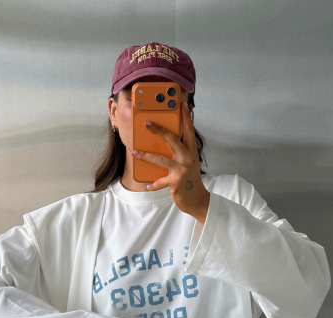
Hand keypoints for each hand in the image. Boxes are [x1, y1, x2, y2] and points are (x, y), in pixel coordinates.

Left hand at [131, 101, 209, 222]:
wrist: (197, 199)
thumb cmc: (189, 179)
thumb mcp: (187, 163)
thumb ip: (178, 152)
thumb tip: (162, 142)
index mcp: (191, 151)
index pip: (188, 130)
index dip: (185, 116)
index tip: (180, 104)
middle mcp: (188, 158)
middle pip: (172, 139)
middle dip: (158, 130)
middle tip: (146, 123)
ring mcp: (182, 169)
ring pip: (160, 159)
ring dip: (146, 156)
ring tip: (135, 153)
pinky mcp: (176, 182)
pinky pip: (159, 181)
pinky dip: (152, 184)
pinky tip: (147, 186)